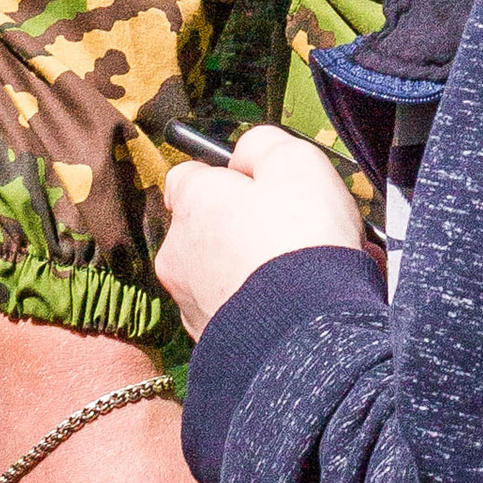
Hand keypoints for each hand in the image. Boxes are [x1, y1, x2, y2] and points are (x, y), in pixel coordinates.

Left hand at [155, 124, 369, 340]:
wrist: (304, 332)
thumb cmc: (301, 239)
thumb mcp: (295, 161)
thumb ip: (262, 144)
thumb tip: (246, 153)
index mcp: (193, 203)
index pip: (189, 174)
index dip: (229, 175)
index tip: (263, 184)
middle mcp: (177, 251)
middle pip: (207, 225)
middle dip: (243, 225)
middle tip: (293, 230)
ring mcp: (189, 299)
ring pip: (221, 268)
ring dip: (252, 265)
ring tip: (303, 270)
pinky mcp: (207, 338)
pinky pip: (233, 307)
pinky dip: (257, 302)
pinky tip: (295, 302)